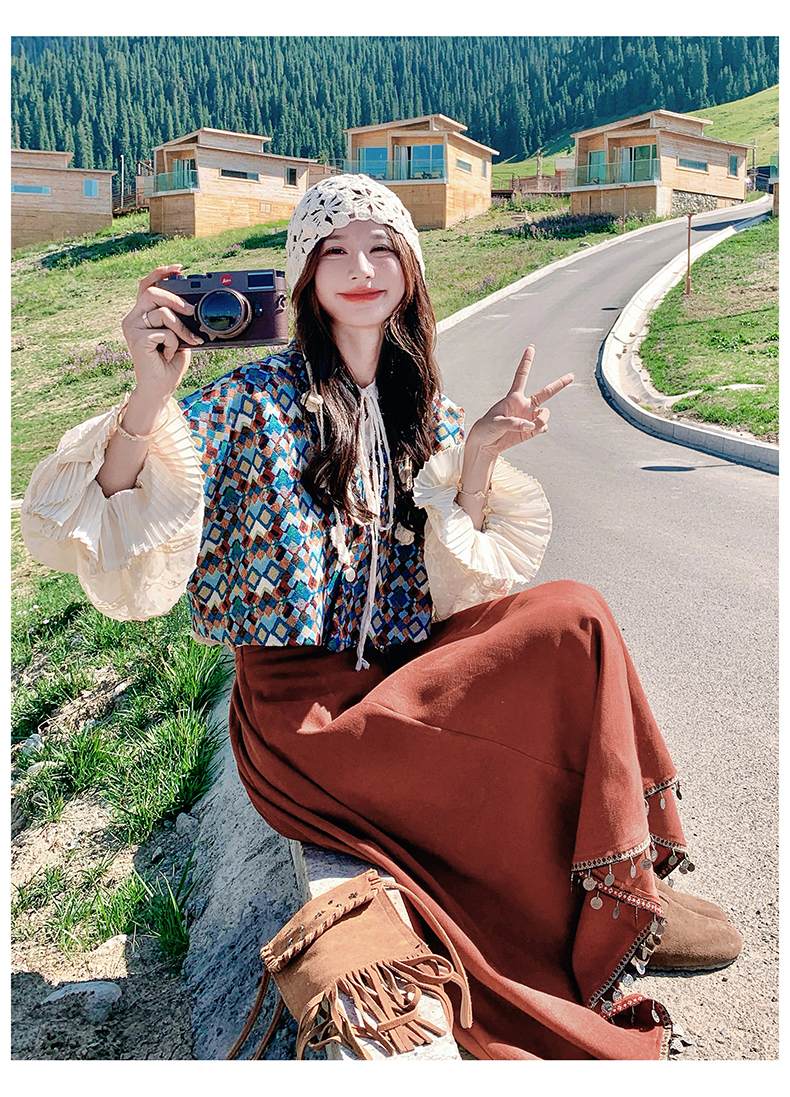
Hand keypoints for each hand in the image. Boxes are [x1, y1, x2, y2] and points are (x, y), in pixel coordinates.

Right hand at [121, 264, 203, 406]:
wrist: (160, 387)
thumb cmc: (169, 362)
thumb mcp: (178, 335)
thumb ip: (179, 318)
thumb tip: (191, 305)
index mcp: (142, 313)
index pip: (146, 285)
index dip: (160, 273)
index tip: (178, 269)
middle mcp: (133, 317)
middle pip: (154, 293)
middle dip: (177, 301)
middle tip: (191, 312)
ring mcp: (131, 327)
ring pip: (162, 313)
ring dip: (180, 329)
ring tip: (182, 343)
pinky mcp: (135, 338)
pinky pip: (163, 332)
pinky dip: (173, 344)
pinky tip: (167, 355)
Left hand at [466, 344, 573, 460]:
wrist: (485, 444)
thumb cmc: (486, 429)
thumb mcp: (495, 422)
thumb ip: (513, 423)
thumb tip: (530, 426)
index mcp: (513, 397)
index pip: (521, 375)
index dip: (526, 361)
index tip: (531, 348)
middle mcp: (524, 405)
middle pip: (546, 392)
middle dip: (560, 383)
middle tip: (572, 375)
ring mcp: (529, 417)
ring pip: (545, 414)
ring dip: (541, 420)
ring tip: (530, 426)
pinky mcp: (532, 430)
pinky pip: (543, 427)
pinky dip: (540, 428)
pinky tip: (531, 430)